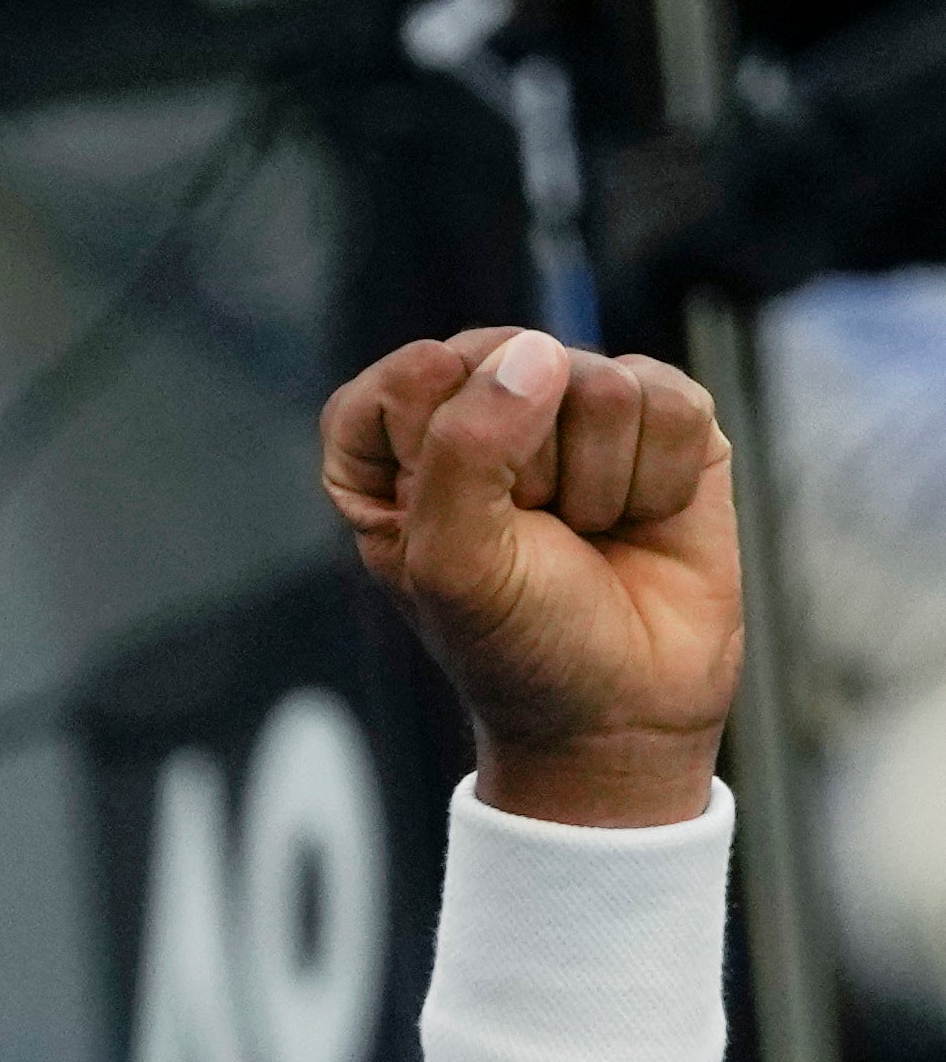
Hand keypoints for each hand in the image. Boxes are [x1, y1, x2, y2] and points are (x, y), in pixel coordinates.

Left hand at [322, 330, 739, 828]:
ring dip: (599, 484)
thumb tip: (534, 353)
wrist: (622, 707)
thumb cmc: (515, 642)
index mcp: (390, 442)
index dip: (447, 450)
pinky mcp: (659, 416)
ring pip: (600, 383)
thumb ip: (464, 450)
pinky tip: (639, 519)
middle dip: (531, 468)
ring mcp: (572, 404)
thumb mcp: (454, 565)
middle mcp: (478, 406)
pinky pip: (672, 403)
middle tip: (534, 536)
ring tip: (587, 534)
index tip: (461, 528)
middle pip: (511, 362)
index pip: (411, 378)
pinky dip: (661, 479)